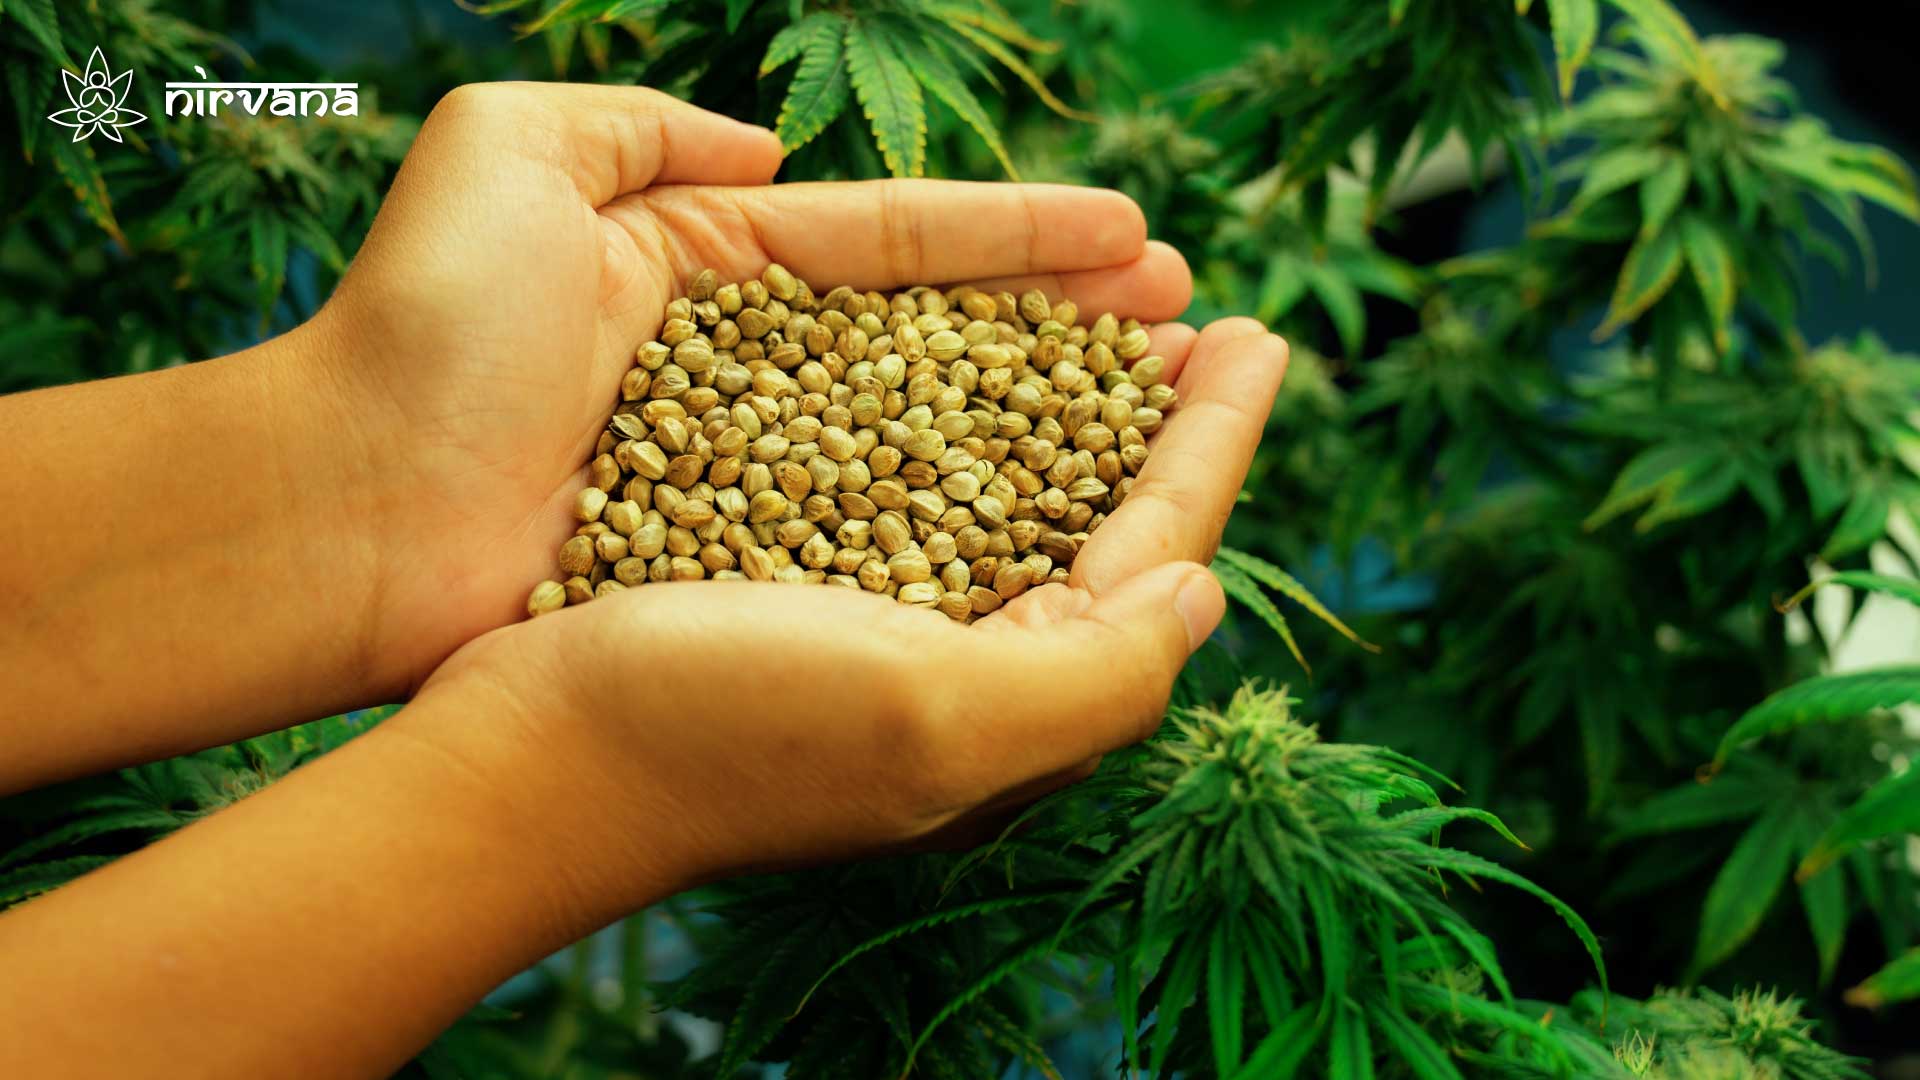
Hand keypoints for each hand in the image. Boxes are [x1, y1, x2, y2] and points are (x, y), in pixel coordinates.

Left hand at [314, 82, 1197, 695]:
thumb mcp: (510, 152)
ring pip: (933, 438)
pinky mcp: (744, 568)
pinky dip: (972, 521)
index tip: (1134, 239)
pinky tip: (1066, 515)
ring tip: (1166, 402)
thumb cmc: (422, 331)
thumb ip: (637, 124)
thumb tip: (759, 147)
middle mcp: (750, 374)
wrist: (345, 511)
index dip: (1019, 236)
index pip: (895, 242)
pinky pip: (881, 534)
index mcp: (705, 263)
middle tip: (1188, 319)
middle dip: (1066, 325)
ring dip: (1050, 421)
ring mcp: (755, 478)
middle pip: (942, 339)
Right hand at [396, 316, 1286, 915]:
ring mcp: (888, 638)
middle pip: (1103, 530)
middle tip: (1199, 323)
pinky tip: (962, 375)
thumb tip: (1198, 593)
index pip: (1162, 559)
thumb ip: (1096, 671)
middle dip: (1160, 427)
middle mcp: (969, 677)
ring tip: (1108, 327)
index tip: (1256, 337)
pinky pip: (920, 497)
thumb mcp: (937, 718)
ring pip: (1017, 504)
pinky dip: (964, 426)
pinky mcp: (806, 596)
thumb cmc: (722, 732)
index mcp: (1021, 707)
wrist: (527, 756)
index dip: (1215, 444)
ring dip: (1074, 412)